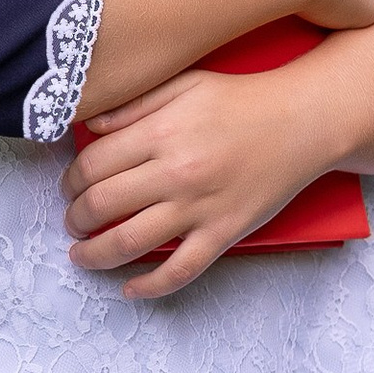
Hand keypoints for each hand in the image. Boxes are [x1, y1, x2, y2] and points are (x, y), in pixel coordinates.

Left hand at [62, 63, 340, 298]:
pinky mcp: (224, 233)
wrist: (304, 121)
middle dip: (76, 219)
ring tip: (83, 255)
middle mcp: (175, 173)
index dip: (71, 182)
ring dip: (95, 255)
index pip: (93, 166)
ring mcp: (200, 207)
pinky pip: (180, 271)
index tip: (69, 188)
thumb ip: (134, 104)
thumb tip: (89, 128)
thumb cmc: (243, 99)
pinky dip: (149, 286)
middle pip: (102, 206)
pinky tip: (129, 288)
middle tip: (73, 221)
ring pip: (129, 243)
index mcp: (161, 133)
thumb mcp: (185, 84)